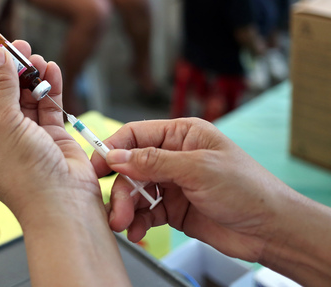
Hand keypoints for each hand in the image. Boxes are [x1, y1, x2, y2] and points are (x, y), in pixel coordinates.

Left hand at [0, 42, 102, 221]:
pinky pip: (48, 108)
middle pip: (4, 97)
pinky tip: (52, 70)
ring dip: (32, 78)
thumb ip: (1, 88)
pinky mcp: (53, 140)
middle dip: (12, 71)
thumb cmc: (26, 175)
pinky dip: (50, 88)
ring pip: (28, 100)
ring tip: (37, 57)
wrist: (64, 204)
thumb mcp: (4, 126)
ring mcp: (28, 141)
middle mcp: (2, 143)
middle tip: (19, 46)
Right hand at [91, 117, 293, 262]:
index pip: (135, 135)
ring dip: (127, 209)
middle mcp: (174, 157)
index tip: (96, 169)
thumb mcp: (198, 169)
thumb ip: (153, 161)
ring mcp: (173, 184)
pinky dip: (139, 223)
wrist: (271, 230)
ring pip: (136, 192)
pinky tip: (139, 233)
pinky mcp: (174, 209)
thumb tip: (117, 155)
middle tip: (116, 212)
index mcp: (181, 135)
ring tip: (126, 226)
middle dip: (121, 190)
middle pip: (131, 168)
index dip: (112, 149)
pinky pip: (146, 213)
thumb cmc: (247, 189)